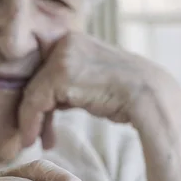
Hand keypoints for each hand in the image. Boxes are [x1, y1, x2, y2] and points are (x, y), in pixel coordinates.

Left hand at [19, 32, 155, 147]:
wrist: (150, 97)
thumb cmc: (126, 94)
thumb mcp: (93, 80)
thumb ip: (72, 82)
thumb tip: (53, 102)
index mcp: (73, 39)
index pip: (43, 69)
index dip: (39, 97)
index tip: (41, 121)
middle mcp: (65, 41)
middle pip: (36, 80)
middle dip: (35, 110)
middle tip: (36, 135)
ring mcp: (63, 57)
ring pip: (33, 92)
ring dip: (31, 120)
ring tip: (35, 141)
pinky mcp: (60, 75)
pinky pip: (34, 102)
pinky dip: (30, 123)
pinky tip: (34, 140)